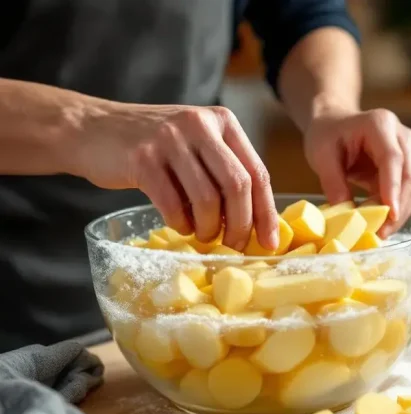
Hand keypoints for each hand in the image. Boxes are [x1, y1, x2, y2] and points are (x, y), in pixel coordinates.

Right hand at [74, 103, 278, 250]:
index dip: (267, 212)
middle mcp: (199, 124)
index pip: (257, 172)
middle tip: (234, 246)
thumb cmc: (153, 147)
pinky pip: (173, 205)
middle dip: (241, 225)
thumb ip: (225, 170)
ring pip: (207, 198)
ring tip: (203, 235)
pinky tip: (179, 226)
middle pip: (238, 185)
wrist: (91, 129)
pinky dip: (181, 224)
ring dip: (209, 228)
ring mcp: (169, 138)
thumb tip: (258, 222)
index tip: (270, 242)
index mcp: (222, 121)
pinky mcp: (142, 158)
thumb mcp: (196, 145)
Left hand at [304, 107, 410, 236]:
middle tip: (382, 233)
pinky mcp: (406, 166)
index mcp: (380, 124)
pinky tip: (381, 224)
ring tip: (379, 232)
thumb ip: (333, 182)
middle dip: (398, 207)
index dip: (392, 187)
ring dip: (398, 212)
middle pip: (408, 176)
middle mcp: (401, 135)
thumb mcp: (321, 154)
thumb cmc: (327, 134)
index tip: (390, 214)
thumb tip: (347, 212)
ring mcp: (408, 150)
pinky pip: (405, 191)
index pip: (392, 158)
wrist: (334, 122)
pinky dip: (394, 209)